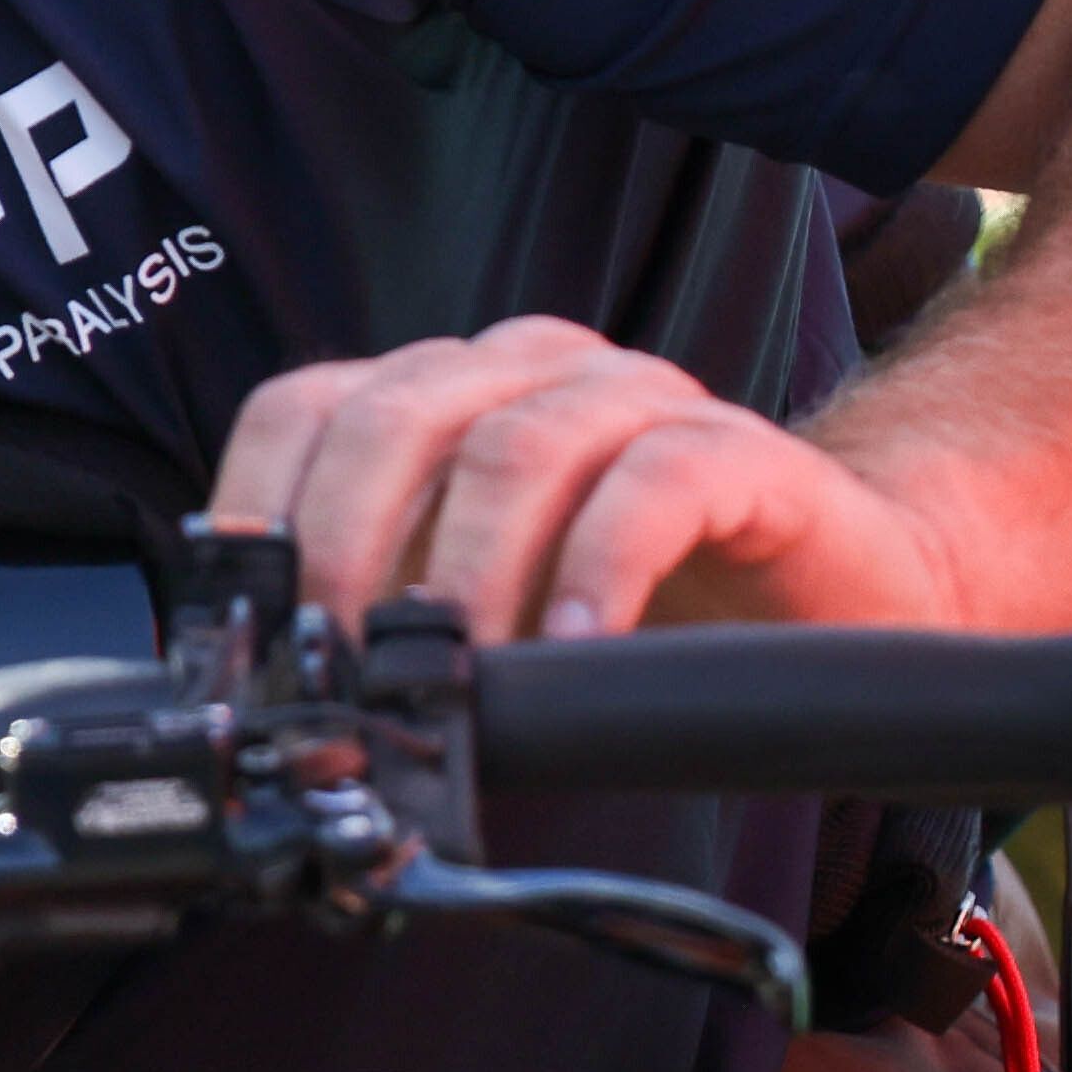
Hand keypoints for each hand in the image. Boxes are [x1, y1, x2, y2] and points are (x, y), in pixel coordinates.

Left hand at [210, 324, 978, 638]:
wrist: (830, 591)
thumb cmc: (636, 603)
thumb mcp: (476, 610)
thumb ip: (380, 620)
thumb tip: (268, 697)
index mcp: (444, 394)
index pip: (305, 409)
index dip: (256, 508)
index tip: (240, 628)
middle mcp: (529, 374)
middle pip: (395, 418)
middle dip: (342, 548)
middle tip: (336, 665)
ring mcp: (636, 400)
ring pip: (517, 446)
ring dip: (466, 568)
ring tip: (452, 670)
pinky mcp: (738, 453)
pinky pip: (657, 481)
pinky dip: (601, 565)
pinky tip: (577, 644)